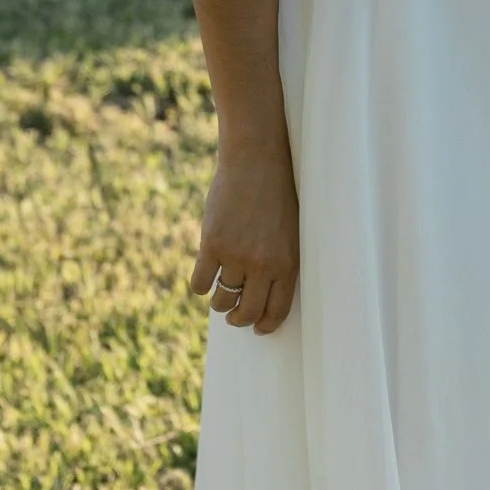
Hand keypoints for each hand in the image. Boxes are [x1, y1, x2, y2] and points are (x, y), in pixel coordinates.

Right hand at [190, 143, 300, 331]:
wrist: (257, 161)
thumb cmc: (276, 195)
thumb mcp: (289, 232)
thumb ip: (278, 263)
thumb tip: (260, 296)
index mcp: (288, 263)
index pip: (276, 311)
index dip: (264, 325)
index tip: (257, 328)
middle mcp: (263, 265)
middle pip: (247, 312)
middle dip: (239, 319)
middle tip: (234, 315)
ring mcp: (236, 256)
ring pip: (222, 299)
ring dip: (220, 301)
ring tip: (221, 294)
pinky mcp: (212, 245)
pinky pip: (200, 283)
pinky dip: (200, 285)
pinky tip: (204, 277)